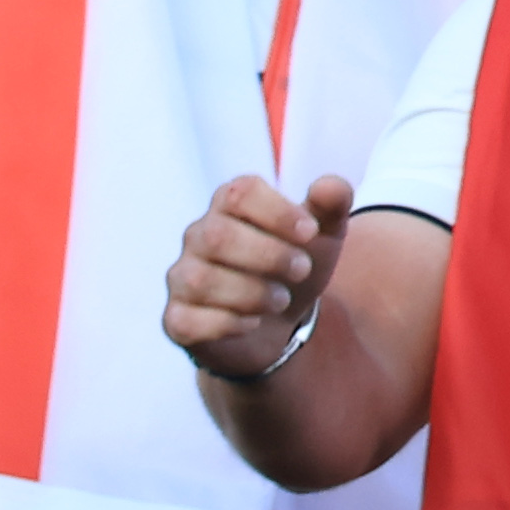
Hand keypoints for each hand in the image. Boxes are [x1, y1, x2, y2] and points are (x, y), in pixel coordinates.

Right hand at [165, 170, 346, 378]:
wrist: (280, 322)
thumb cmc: (293, 266)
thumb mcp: (323, 235)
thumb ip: (331, 205)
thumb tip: (329, 186)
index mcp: (230, 207)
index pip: (239, 194)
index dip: (277, 211)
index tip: (310, 232)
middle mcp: (198, 237)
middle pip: (217, 235)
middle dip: (268, 255)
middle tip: (301, 269)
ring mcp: (182, 278)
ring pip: (201, 280)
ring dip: (253, 293)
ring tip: (281, 300)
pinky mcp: (177, 318)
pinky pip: (190, 320)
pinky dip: (229, 323)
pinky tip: (252, 322)